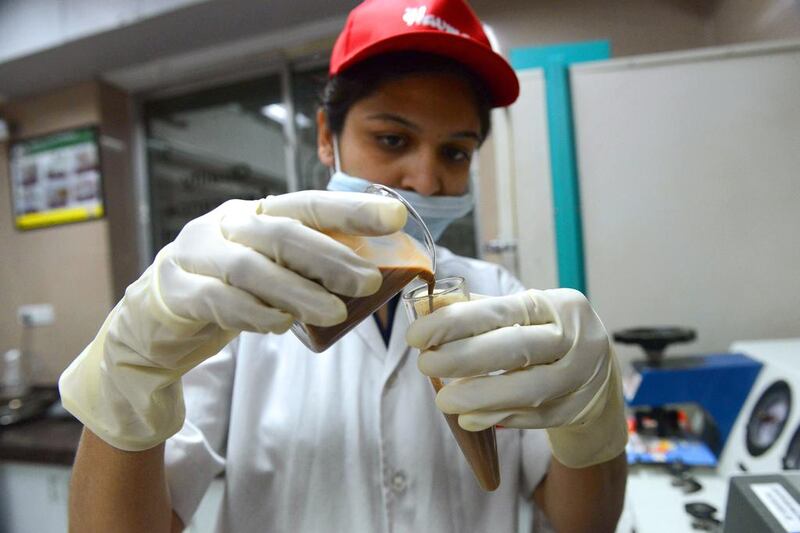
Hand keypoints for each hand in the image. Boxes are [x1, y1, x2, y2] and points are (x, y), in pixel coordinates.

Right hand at [60, 191, 405, 450]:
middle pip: (282, 233)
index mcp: (256, 213)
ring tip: (334, 312)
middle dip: (330, 257)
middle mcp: (226, 224)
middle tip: (369, 283)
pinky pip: (219, 300)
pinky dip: (254, 313)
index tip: (395, 217)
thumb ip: (307, 268)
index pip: (308, 204)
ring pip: (251, 267)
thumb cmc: (229, 290)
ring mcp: (196, 254)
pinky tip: (280, 326)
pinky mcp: (177, 290)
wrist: (156, 319)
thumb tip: (375, 277)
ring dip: (297, 291)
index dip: (352, 209)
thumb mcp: (270, 270)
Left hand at [406, 288, 626, 467]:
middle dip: (463, 358)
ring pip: (528, 389)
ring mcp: (581, 377)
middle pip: (516, 348)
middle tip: (425, 366)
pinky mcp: (576, 410)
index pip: (501, 310)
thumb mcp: (525, 316)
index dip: (455, 322)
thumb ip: (480, 311)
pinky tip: (471, 418)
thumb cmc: (549, 338)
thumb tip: (430, 306)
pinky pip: (535, 418)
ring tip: (444, 400)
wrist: (599, 376)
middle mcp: (576, 338)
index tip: (417, 334)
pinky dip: (500, 418)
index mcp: (557, 305)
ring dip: (480, 396)